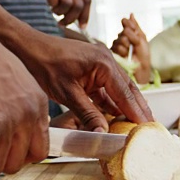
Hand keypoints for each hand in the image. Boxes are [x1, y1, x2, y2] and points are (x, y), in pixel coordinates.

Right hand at [5, 0, 90, 27]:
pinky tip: (49, 5)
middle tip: (62, 22)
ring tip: (54, 11)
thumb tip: (81, 17)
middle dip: (71, 18)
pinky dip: (52, 6)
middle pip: (79, 4)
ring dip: (61, 13)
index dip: (85, 16)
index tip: (81, 27)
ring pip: (68, 4)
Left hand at [19, 33, 153, 131]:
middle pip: (127, 89)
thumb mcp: (67, 94)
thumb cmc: (45, 65)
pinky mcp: (92, 68)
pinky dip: (111, 101)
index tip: (147, 127)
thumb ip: (87, 114)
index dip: (136, 112)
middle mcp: (106, 61)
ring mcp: (100, 63)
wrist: (30, 47)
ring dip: (125, 105)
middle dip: (138, 108)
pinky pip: (106, 87)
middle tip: (149, 127)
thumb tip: (102, 132)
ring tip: (136, 124)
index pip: (125, 93)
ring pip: (118, 88)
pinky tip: (116, 115)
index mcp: (103, 64)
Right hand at [110, 14, 150, 82]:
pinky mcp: (112, 53)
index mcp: (128, 33)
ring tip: (130, 51)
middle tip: (134, 44)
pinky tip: (126, 55)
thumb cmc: (143, 55)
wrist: (141, 68)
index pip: (125, 23)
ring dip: (127, 45)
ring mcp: (116, 45)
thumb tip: (131, 14)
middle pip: (123, 31)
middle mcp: (121, 38)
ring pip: (120, 39)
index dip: (129, 25)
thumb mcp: (142, 38)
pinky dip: (123, 51)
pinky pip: (116, 47)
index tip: (134, 29)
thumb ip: (135, 26)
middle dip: (131, 37)